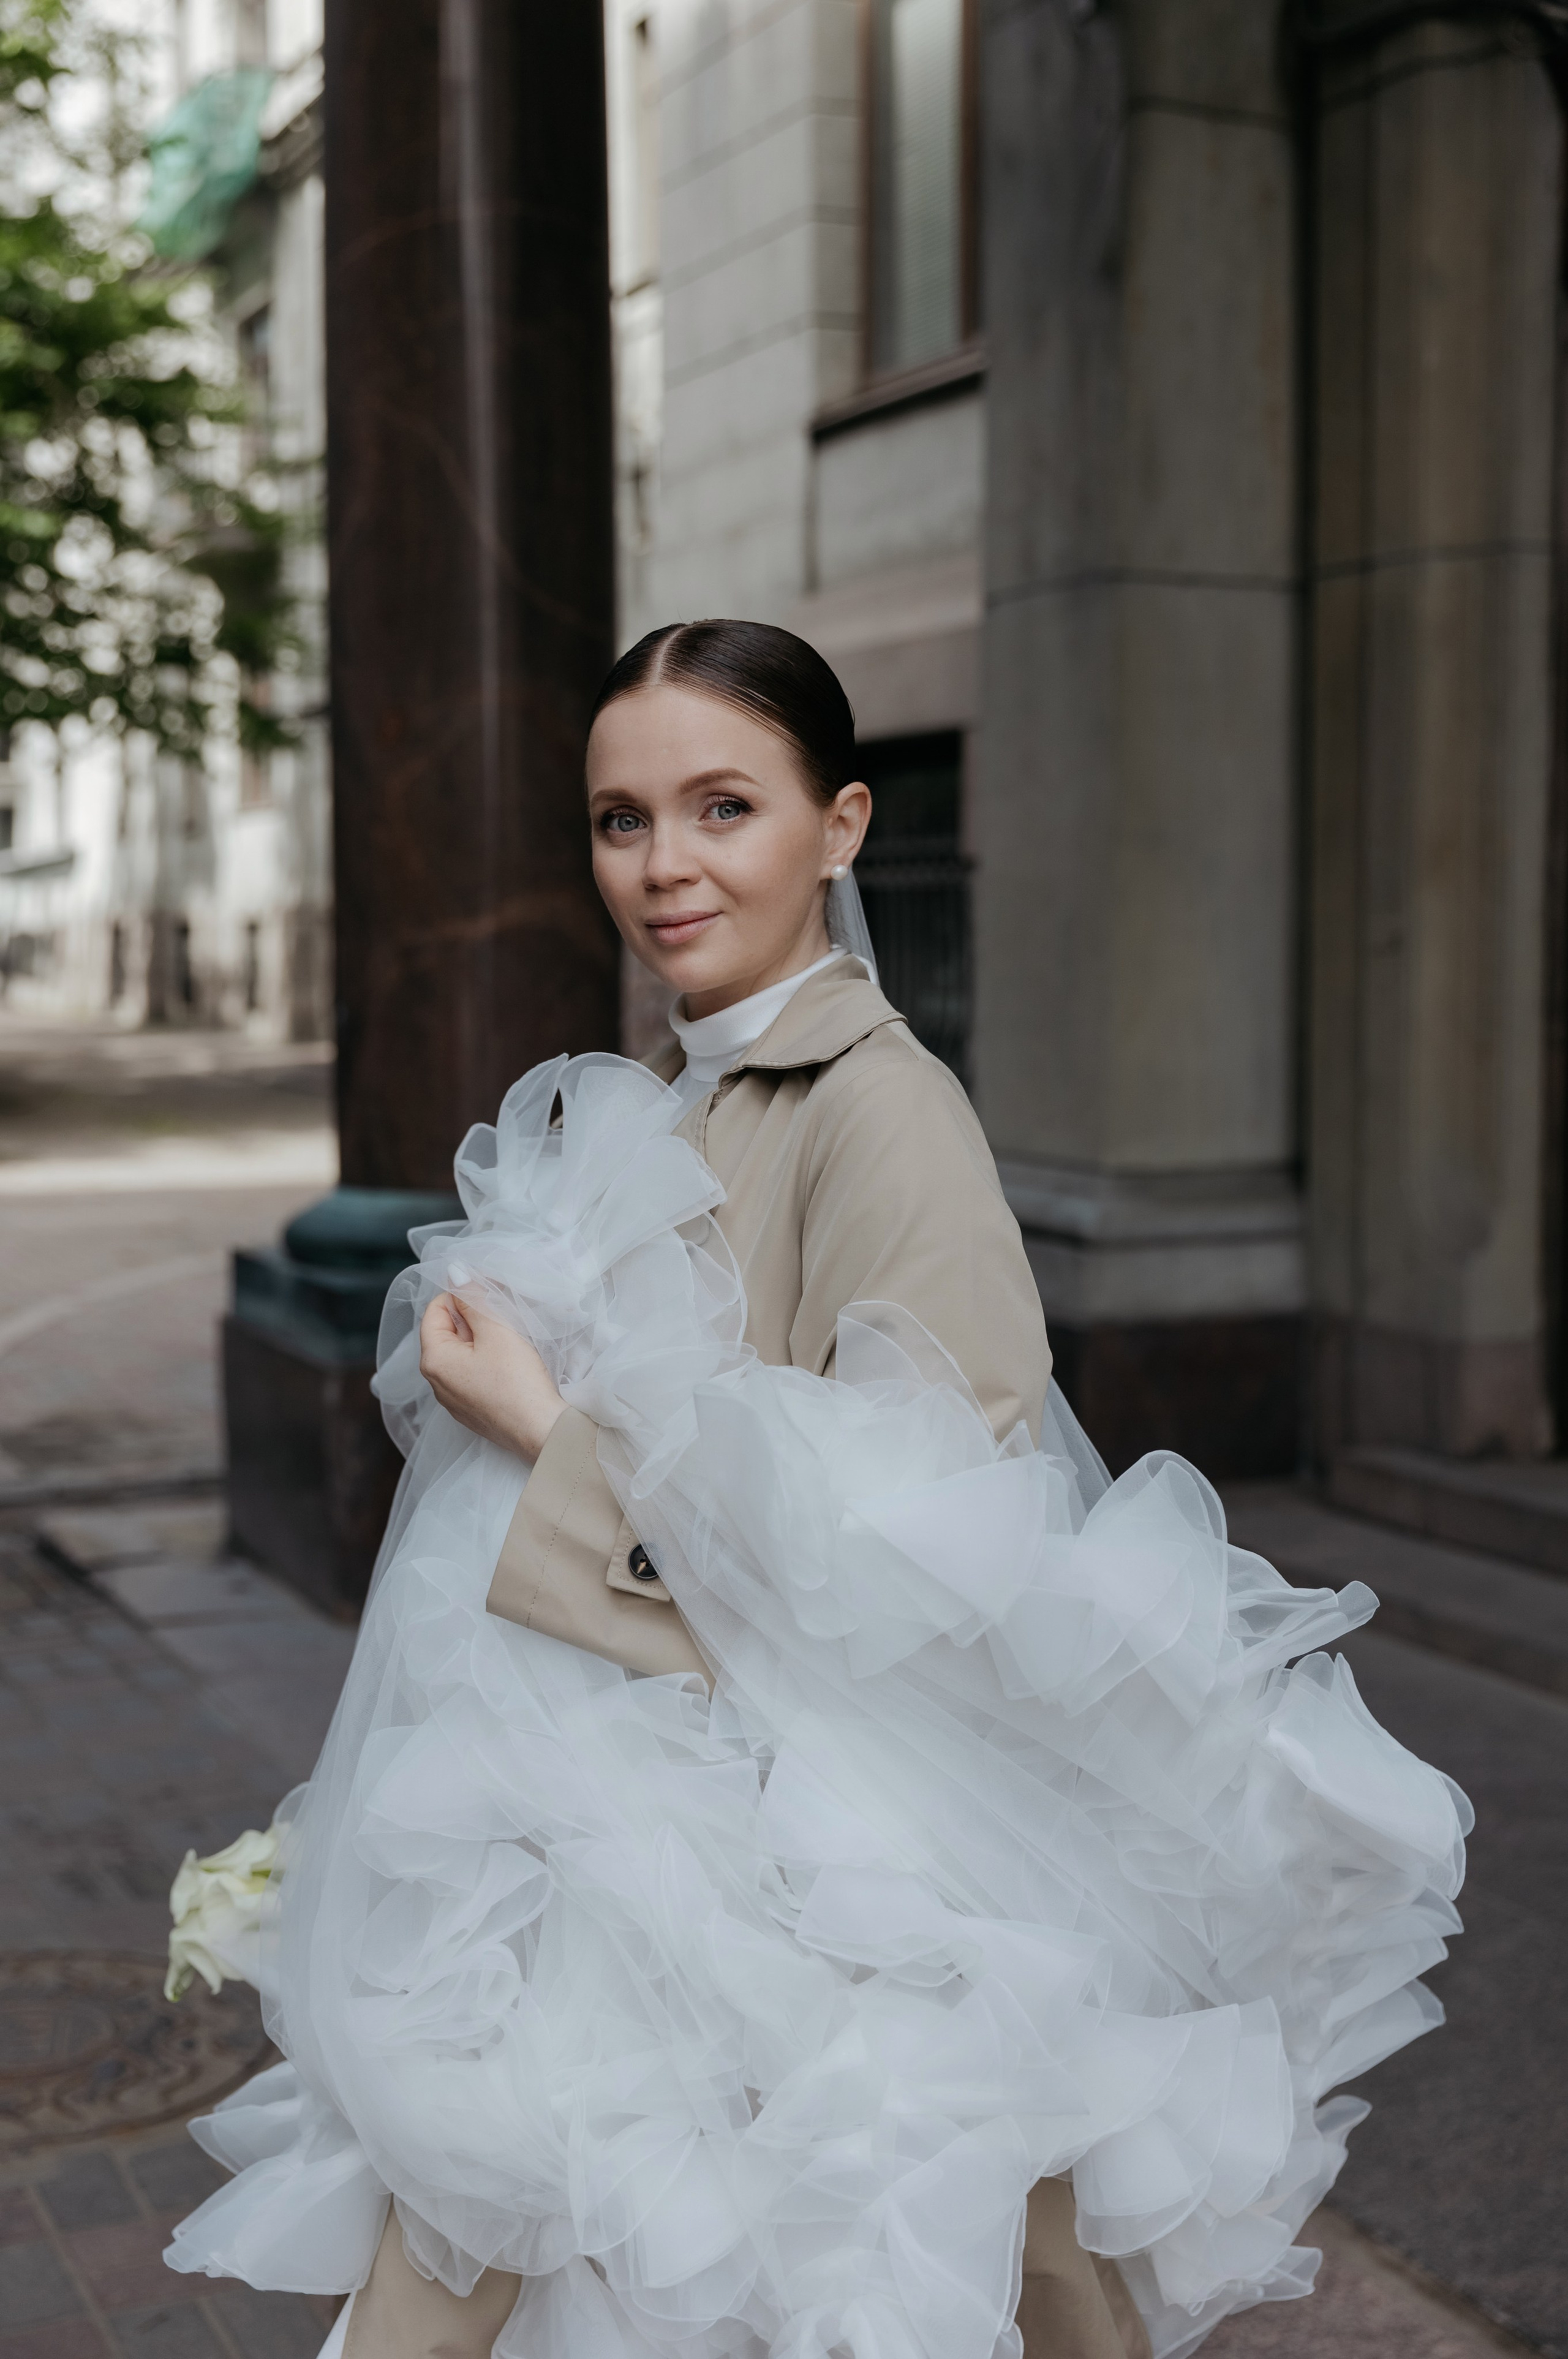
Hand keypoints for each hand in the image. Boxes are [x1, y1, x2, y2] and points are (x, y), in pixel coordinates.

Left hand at [418, 1291, 565, 1460]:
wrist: (541, 1431)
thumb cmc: (517, 1380)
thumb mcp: (495, 1330)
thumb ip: (472, 1298)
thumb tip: (453, 1271)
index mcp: (433, 1360)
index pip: (434, 1311)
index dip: (459, 1295)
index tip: (486, 1294)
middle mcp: (436, 1383)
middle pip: (446, 1333)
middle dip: (471, 1318)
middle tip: (501, 1314)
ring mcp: (453, 1401)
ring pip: (460, 1355)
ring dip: (480, 1340)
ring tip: (508, 1338)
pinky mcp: (472, 1412)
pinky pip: (471, 1376)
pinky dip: (485, 1362)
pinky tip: (510, 1364)